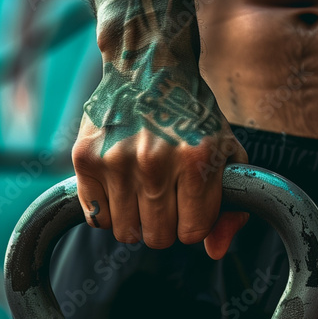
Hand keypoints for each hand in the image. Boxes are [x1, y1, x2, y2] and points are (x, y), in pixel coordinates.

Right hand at [72, 66, 248, 259]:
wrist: (147, 66)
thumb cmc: (191, 114)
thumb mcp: (225, 151)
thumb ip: (231, 206)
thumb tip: (215, 251)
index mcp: (197, 159)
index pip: (192, 232)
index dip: (192, 224)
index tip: (188, 205)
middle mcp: (156, 162)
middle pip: (158, 237)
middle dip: (163, 226)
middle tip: (163, 199)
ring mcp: (117, 161)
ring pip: (126, 233)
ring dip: (135, 221)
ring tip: (140, 192)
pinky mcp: (86, 160)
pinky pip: (96, 218)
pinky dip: (107, 211)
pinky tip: (117, 187)